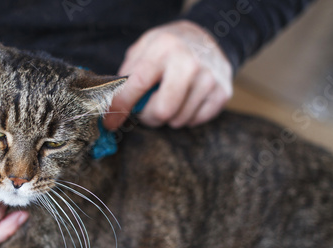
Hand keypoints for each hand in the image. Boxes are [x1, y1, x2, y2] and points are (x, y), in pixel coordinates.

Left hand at [104, 20, 232, 129]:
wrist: (210, 38)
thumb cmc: (170, 48)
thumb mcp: (144, 48)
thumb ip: (128, 75)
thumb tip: (113, 107)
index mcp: (164, 48)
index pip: (138, 84)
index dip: (121, 106)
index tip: (110, 122)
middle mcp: (189, 63)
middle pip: (162, 111)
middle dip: (148, 117)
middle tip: (147, 110)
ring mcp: (209, 79)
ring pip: (178, 120)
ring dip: (168, 116)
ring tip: (170, 99)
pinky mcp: (222, 93)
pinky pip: (195, 121)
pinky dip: (186, 116)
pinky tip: (186, 100)